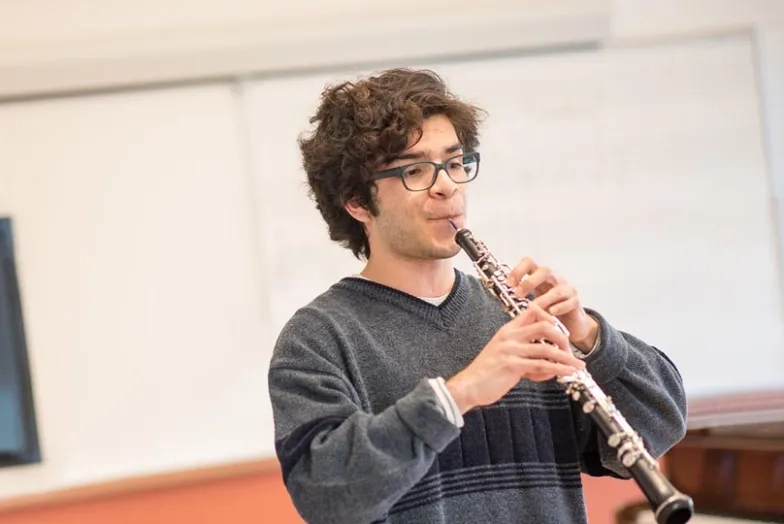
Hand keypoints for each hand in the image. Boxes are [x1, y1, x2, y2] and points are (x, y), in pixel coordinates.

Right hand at [445, 303, 585, 413]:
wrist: (469, 386)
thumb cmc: (486, 372)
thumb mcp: (504, 355)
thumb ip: (525, 355)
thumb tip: (547, 365)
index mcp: (508, 330)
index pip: (532, 311)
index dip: (550, 315)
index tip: (562, 329)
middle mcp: (510, 336)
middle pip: (544, 326)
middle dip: (562, 338)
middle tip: (570, 351)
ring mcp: (511, 350)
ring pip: (546, 349)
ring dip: (566, 358)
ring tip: (579, 366)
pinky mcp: (512, 365)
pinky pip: (541, 365)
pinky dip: (558, 369)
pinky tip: (567, 373)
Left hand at [505, 257, 598, 351]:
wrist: (570, 324)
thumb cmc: (548, 311)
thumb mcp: (532, 303)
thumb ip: (521, 299)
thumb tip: (503, 299)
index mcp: (540, 276)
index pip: (529, 263)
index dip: (518, 270)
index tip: (509, 284)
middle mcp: (555, 279)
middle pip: (544, 270)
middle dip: (530, 282)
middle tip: (518, 294)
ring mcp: (567, 289)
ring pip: (557, 289)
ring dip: (543, 299)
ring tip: (532, 308)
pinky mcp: (576, 302)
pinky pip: (569, 302)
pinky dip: (559, 307)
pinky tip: (551, 313)